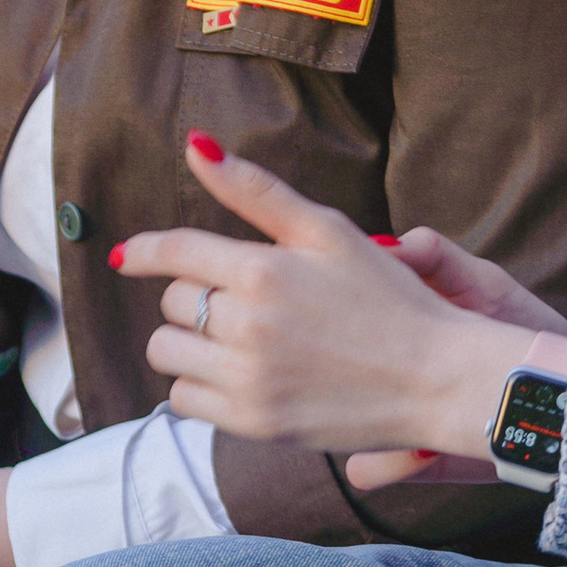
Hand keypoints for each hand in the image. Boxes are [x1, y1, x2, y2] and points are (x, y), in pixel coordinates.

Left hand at [111, 133, 566, 469]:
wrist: (436, 378)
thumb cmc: (388, 297)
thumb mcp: (327, 231)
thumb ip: (255, 189)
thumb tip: (194, 143)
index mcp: (263, 269)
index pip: (174, 252)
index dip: (146, 250)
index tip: (130, 256)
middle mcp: (248, 324)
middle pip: (173, 302)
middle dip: (197, 296)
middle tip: (244, 302)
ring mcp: (249, 379)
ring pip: (167, 352)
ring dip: (189, 343)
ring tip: (233, 340)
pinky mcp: (254, 423)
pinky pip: (183, 401)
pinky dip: (200, 387)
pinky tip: (239, 376)